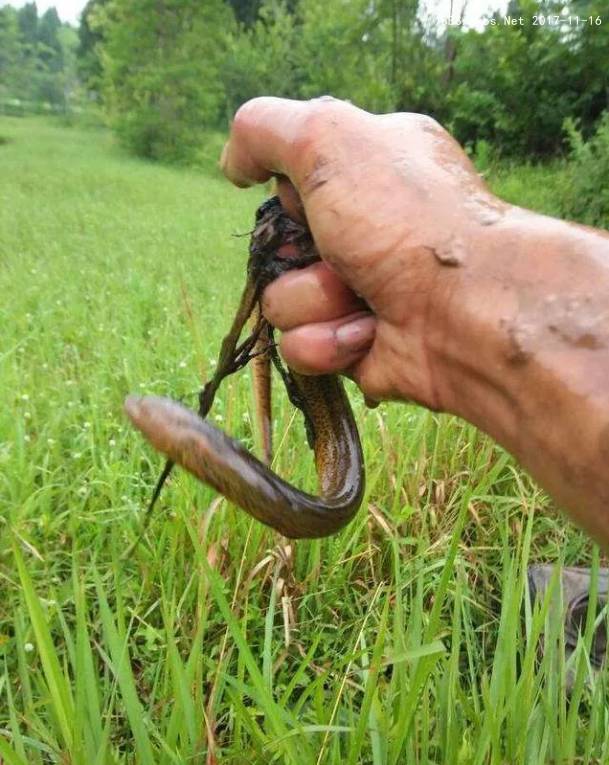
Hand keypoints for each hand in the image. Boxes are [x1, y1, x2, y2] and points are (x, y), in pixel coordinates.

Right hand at [221, 96, 502, 407]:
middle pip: (275, 248)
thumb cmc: (406, 219)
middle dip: (296, 255)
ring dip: (316, 300)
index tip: (318, 197)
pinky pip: (300, 347)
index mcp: (366, 171)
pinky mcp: (354, 344)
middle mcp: (363, 230)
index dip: (291, 194)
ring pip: (281, 302)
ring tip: (364, 297)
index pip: (287, 182)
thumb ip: (265, 128)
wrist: (468, 312)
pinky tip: (368, 334)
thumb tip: (234, 163)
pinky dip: (329, 341)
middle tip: (341, 251)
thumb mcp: (328, 139)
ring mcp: (358, 291)